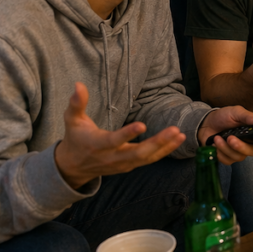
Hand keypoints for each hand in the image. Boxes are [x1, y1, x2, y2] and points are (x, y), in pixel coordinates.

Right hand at [54, 83, 185, 189]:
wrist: (73, 167)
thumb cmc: (75, 138)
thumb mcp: (72, 120)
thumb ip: (77, 103)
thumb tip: (79, 84)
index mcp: (96, 145)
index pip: (113, 141)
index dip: (127, 134)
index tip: (142, 125)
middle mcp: (111, 157)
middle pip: (136, 153)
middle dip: (156, 143)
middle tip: (174, 130)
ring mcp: (121, 164)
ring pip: (146, 158)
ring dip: (165, 147)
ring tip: (180, 135)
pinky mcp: (129, 166)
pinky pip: (149, 160)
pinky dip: (164, 152)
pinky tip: (178, 140)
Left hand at [198, 106, 252, 164]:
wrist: (206, 123)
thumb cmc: (224, 116)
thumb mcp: (235, 112)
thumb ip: (247, 117)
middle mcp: (249, 143)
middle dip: (241, 147)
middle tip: (230, 138)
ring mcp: (239, 152)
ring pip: (238, 157)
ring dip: (226, 148)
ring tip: (217, 138)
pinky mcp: (228, 157)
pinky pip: (227, 161)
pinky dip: (219, 153)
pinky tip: (214, 144)